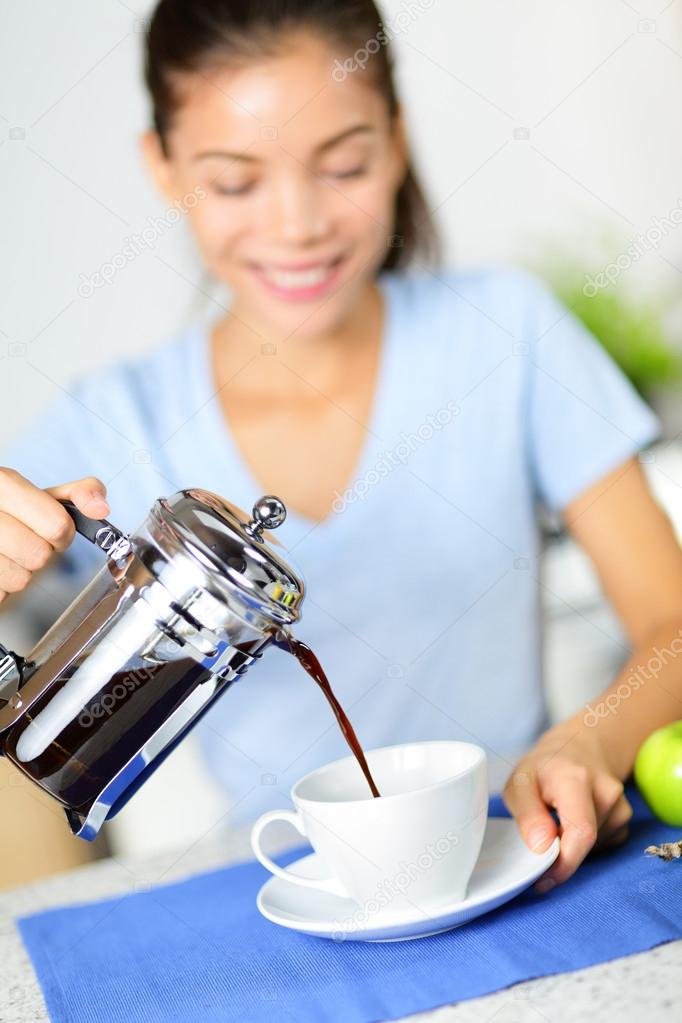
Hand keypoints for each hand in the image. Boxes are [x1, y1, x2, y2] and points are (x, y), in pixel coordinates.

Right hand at [0, 468, 109, 601]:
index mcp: (3, 482)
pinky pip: (2, 594)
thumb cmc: (12, 513)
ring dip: (20, 572)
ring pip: (19, 578)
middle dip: (40, 552)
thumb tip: (100, 508)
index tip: (53, 530)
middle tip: (27, 541)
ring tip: (7, 554)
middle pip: (39, 554)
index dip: (62, 533)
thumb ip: (79, 493)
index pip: (57, 524)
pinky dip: (2, 587)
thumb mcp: (44, 495)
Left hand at [502, 720, 632, 893]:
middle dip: (560, 857)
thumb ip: (527, 814)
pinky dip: (584, 844)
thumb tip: (541, 847)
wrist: (578, 748)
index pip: (581, 831)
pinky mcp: (624, 818)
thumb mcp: (520, 783)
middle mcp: (606, 791)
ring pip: (592, 847)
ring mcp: (620, 804)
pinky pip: (602, 844)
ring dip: (570, 846)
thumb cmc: (545, 768)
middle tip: (538, 850)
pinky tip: (573, 821)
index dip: (563, 863)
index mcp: (576, 779)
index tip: (542, 879)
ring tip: (555, 819)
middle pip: (586, 843)